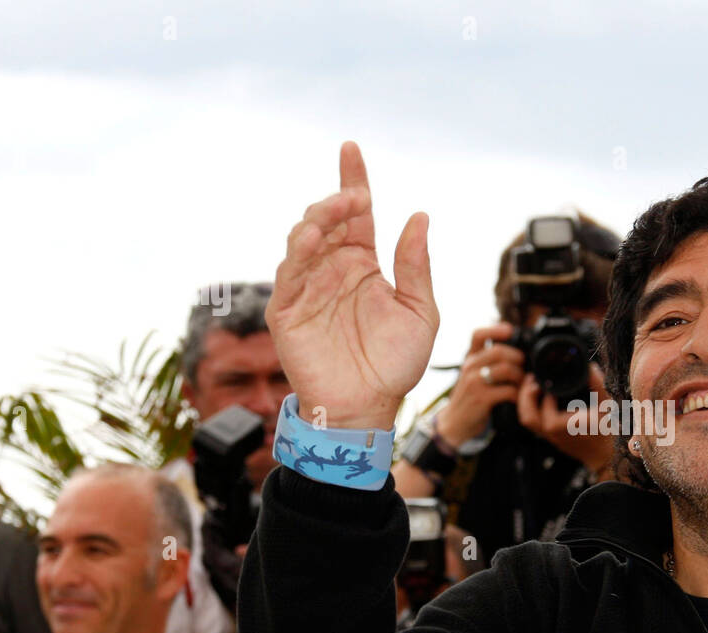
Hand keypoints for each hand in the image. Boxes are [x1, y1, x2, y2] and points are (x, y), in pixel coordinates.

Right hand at [268, 142, 439, 430]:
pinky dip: (298, 253)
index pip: (356, 215)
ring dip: (318, 219)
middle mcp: (333, 270)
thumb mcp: (420, 311)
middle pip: (327, 220)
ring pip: (303, 239)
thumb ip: (416, 265)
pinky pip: (288, 274)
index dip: (353, 181)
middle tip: (356, 195)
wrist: (369, 407)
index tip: (351, 149)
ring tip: (337, 209)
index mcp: (363, 265)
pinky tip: (313, 238)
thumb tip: (419, 217)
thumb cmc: (395, 364)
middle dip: (338, 200)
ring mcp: (308, 288)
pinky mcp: (287, 311)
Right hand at [434, 323, 525, 446]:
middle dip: (517, 358)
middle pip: (498, 351)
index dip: (496, 329)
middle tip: (523, 367)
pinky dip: (518, 394)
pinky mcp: (481, 399)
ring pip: (505, 369)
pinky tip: (517, 398)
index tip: (510, 330)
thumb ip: (487, 362)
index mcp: (469, 359)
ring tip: (523, 384)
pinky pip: (507, 390)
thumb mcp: (472, 375)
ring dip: (520, 377)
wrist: (453, 423)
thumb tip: (514, 349)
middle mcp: (469, 367)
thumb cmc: (469, 398)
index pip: (478, 335)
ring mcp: (474, 383)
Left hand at [516, 364, 614, 476]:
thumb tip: (590, 367)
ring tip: (532, 384)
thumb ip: (598, 386)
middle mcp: (554, 433)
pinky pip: (532, 420)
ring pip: (527, 419)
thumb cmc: (604, 431)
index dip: (546, 398)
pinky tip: (537, 394)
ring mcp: (549, 435)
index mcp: (568, 427)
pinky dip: (530, 406)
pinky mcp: (547, 435)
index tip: (550, 384)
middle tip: (533, 380)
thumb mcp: (605, 406)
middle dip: (526, 396)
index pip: (548, 416)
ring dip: (525, 401)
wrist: (602, 454)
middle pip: (528, 417)